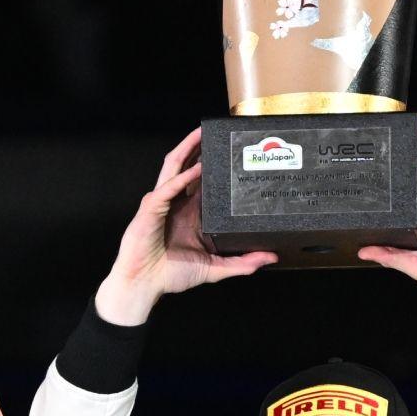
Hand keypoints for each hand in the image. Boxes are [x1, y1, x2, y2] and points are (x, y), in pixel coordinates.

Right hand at [94, 128, 274, 325]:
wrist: (144, 285)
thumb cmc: (170, 274)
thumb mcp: (214, 267)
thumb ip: (242, 263)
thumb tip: (271, 257)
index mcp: (188, 213)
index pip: (201, 181)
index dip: (212, 164)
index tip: (230, 151)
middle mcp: (175, 203)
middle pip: (186, 167)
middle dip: (197, 147)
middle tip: (214, 130)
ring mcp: (161, 204)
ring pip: (173, 168)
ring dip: (186, 150)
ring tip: (200, 134)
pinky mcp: (151, 210)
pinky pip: (167, 189)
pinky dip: (182, 178)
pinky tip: (196, 168)